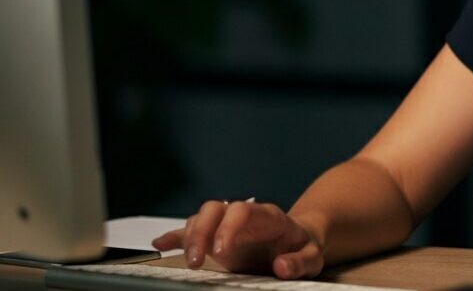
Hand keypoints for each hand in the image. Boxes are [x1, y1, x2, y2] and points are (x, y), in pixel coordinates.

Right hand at [151, 200, 324, 279]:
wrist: (298, 242)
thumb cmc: (304, 247)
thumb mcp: (311, 256)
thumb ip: (299, 261)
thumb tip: (281, 265)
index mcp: (267, 216)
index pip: (242, 210)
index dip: (228, 227)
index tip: (221, 250)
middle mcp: (242, 215)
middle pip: (214, 209)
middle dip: (201, 231)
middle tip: (197, 260)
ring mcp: (226, 225)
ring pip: (201, 217)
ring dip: (189, 236)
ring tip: (189, 262)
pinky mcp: (216, 237)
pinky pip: (191, 230)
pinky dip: (174, 236)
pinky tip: (159, 244)